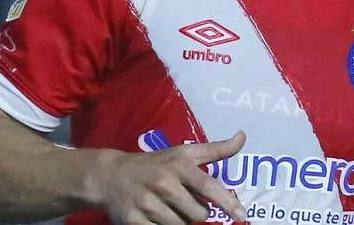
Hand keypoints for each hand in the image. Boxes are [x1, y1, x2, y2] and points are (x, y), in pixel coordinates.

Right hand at [90, 131, 247, 224]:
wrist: (110, 175)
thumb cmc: (155, 163)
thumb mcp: (184, 153)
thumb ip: (216, 150)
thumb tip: (243, 137)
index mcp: (179, 166)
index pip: (209, 186)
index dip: (228, 202)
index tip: (242, 215)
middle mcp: (164, 184)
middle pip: (199, 214)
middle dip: (197, 213)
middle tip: (185, 202)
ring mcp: (147, 204)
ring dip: (181, 222)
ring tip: (170, 208)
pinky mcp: (134, 222)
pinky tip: (158, 218)